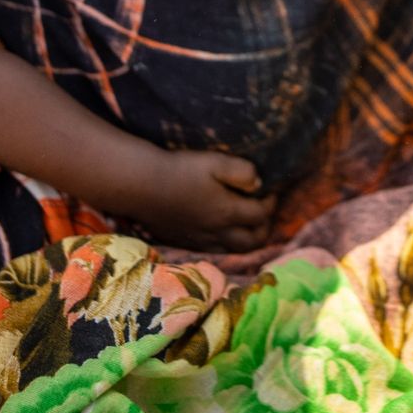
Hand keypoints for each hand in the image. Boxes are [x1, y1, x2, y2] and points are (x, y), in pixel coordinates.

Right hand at [120, 149, 274, 252]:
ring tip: (247, 225)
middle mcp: (218, 232)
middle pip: (253, 241)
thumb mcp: (215, 162)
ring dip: (247, 240)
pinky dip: (226, 244)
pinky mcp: (185, 241)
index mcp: (228, 212)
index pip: (261, 214)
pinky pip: (214, 250)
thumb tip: (259, 184)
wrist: (142, 186)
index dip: (270, 202)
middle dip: (264, 228)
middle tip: (263, 212)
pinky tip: (222, 231)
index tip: (270, 191)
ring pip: (234, 250)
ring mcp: (201, 240)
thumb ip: (242, 172)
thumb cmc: (180, 170)